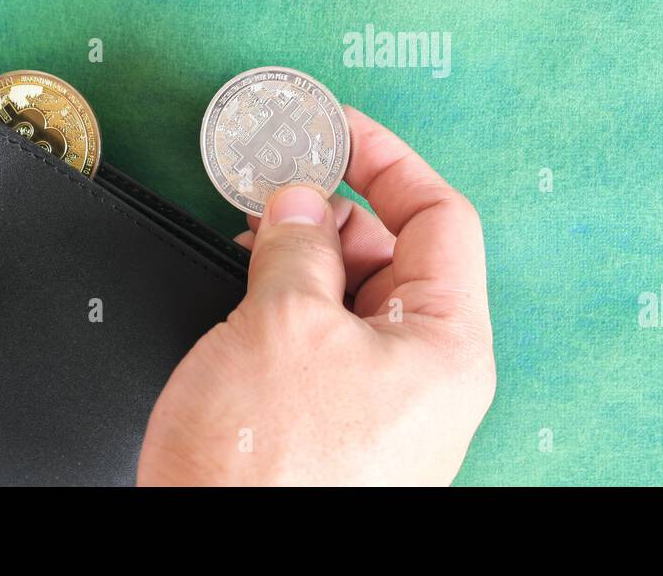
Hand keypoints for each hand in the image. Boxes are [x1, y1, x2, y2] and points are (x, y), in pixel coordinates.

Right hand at [139, 107, 494, 485]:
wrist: (215, 564)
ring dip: (303, 255)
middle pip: (395, 254)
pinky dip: (288, 301)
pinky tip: (248, 288)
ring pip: (352, 295)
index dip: (387, 162)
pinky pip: (322, 339)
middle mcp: (425, 374)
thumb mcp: (281, 326)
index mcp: (447, 345)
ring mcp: (380, 402)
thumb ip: (297, 245)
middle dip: (335, 211)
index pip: (440, 218)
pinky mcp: (334, 422)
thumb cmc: (267, 475)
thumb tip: (298, 201)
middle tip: (273, 185)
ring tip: (251, 240)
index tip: (336, 129)